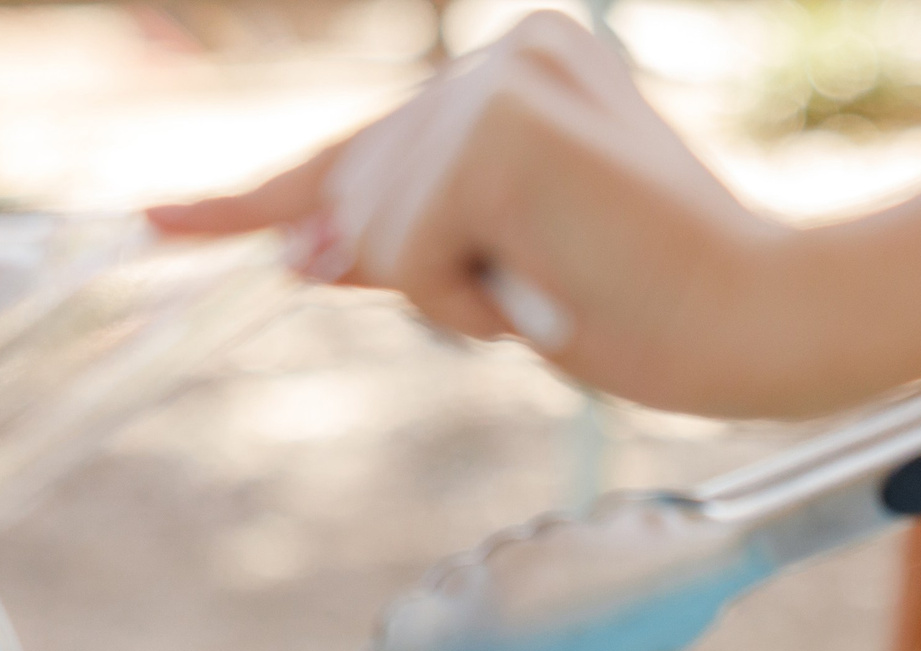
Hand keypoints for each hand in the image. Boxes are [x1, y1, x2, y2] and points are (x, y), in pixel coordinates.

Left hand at [147, 15, 784, 414]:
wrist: (762, 325)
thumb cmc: (662, 311)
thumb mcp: (512, 274)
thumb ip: (409, 249)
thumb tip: (299, 250)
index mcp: (524, 74)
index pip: (366, 145)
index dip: (256, 198)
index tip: (158, 224)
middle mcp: (505, 55)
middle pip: (365, 196)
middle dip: (429, 276)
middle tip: (557, 291)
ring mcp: (497, 82)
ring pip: (377, 230)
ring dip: (459, 296)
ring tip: (567, 287)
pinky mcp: (497, 129)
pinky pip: (406, 251)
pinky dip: (467, 297)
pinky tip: (554, 282)